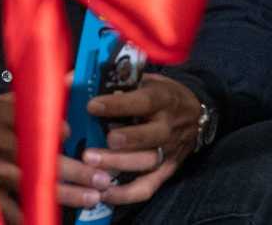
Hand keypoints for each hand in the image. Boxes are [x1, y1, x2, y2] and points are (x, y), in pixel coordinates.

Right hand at [0, 94, 113, 223]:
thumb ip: (41, 92)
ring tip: (89, 199)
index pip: (33, 119)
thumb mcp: (9, 98)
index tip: (74, 133)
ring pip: (28, 182)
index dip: (56, 128)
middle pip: (39, 156)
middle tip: (102, 178)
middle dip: (74, 169)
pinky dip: (25, 214)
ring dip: (61, 192)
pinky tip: (47, 219)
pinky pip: (4, 205)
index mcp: (3, 112)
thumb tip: (75, 77)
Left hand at [82, 73, 200, 204]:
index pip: (143, 101)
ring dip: (119, 165)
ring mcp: (170, 150)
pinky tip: (105, 193)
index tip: (91, 106)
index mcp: (163, 98)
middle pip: (149, 136)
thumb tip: (75, 78)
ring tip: (92, 165)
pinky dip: (127, 194)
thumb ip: (117, 81)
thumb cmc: (161, 94)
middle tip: (93, 145)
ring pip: (147, 161)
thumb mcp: (147, 80)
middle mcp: (168, 125)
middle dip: (122, 140)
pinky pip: (148, 186)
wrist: (196, 114)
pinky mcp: (167, 170)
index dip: (118, 105)